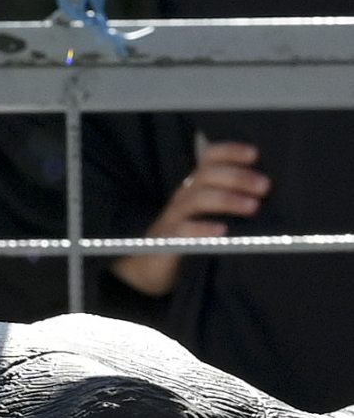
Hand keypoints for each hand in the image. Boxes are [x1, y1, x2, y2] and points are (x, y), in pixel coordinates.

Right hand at [111, 140, 269, 299]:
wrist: (149, 265)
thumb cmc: (188, 236)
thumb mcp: (207, 214)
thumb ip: (230, 201)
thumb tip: (268, 196)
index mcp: (195, 186)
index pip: (209, 158)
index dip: (230, 151)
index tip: (255, 154)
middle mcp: (183, 195)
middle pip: (207, 175)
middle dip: (238, 177)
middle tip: (265, 186)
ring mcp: (173, 217)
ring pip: (198, 199)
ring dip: (227, 200)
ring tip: (252, 206)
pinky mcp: (166, 241)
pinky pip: (183, 230)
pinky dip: (202, 228)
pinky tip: (222, 230)